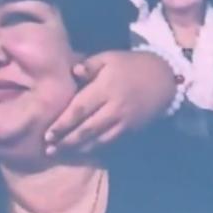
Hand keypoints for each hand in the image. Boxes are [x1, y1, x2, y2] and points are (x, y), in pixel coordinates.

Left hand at [44, 50, 176, 154]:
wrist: (164, 79)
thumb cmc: (130, 65)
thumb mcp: (109, 57)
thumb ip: (89, 64)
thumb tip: (73, 70)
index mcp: (106, 88)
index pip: (80, 109)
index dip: (63, 123)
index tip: (47, 133)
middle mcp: (114, 108)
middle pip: (86, 129)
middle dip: (66, 141)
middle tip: (48, 149)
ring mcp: (124, 122)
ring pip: (98, 140)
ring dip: (77, 149)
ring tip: (59, 154)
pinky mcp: (131, 131)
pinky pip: (110, 143)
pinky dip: (94, 150)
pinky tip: (80, 153)